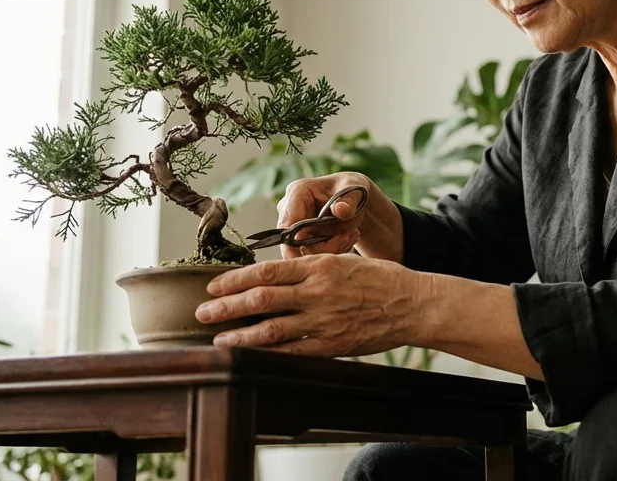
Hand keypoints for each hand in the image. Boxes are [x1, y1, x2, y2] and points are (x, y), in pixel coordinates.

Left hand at [196, 253, 426, 355]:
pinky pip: (295, 352)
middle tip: (202, 313)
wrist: (414, 303)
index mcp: (319, 267)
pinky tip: (252, 356)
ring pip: (272, 329)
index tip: (213, 285)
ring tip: (218, 339)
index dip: (234, 280)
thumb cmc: (381, 279)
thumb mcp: (343, 260)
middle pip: (261, 300)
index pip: (266, 272)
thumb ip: (311, 269)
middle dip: (226, 307)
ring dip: (240, 336)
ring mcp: (324, 321)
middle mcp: (317, 292)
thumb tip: (276, 275)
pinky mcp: (333, 345)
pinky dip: (269, 355)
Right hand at [275, 173, 402, 260]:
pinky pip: (313, 254)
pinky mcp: (302, 238)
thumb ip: (349, 201)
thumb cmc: (352, 190)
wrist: (354, 199)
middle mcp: (289, 210)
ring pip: (305, 251)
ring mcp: (294, 225)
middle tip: (350, 237)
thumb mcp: (356, 192)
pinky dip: (332, 250)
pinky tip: (347, 238)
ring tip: (353, 234)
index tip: (310, 262)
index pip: (286, 225)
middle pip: (295, 243)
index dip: (293, 247)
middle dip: (324, 247)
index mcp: (297, 192)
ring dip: (332, 248)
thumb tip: (341, 210)